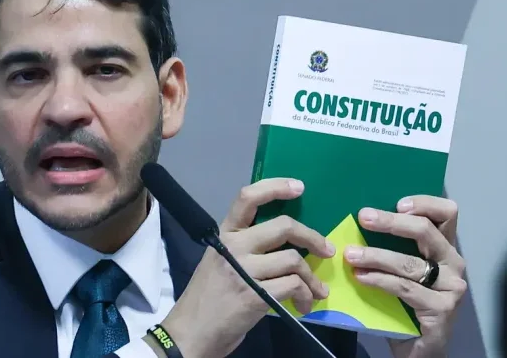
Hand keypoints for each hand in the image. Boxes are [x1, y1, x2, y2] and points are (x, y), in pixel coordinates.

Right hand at [159, 178, 335, 357]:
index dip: (275, 187)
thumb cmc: (207, 296)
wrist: (192, 331)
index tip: (299, 187)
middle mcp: (234, 246)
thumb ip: (247, 246)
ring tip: (316, 291)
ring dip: (311, 277)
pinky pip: (293, 286)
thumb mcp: (221, 260)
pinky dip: (306, 295)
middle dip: (312, 237)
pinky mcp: (254, 296)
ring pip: (293, 259)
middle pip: (283, 226)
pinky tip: (304, 305)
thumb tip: (288, 241)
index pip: (247, 198)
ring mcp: (244, 271)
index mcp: (225, 234)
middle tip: (327, 250)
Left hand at [343, 196, 466, 357]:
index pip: (446, 214)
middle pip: (426, 232)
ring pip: (410, 263)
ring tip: (351, 255)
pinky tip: (360, 277)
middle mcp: (453, 263)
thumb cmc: (404, 300)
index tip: (397, 203)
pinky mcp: (441, 309)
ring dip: (376, 255)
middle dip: (391, 223)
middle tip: (364, 217)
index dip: (425, 204)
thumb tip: (357, 221)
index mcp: (443, 248)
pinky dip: (379, 280)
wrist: (415, 345)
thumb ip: (390, 245)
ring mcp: (451, 287)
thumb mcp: (398, 268)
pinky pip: (405, 288)